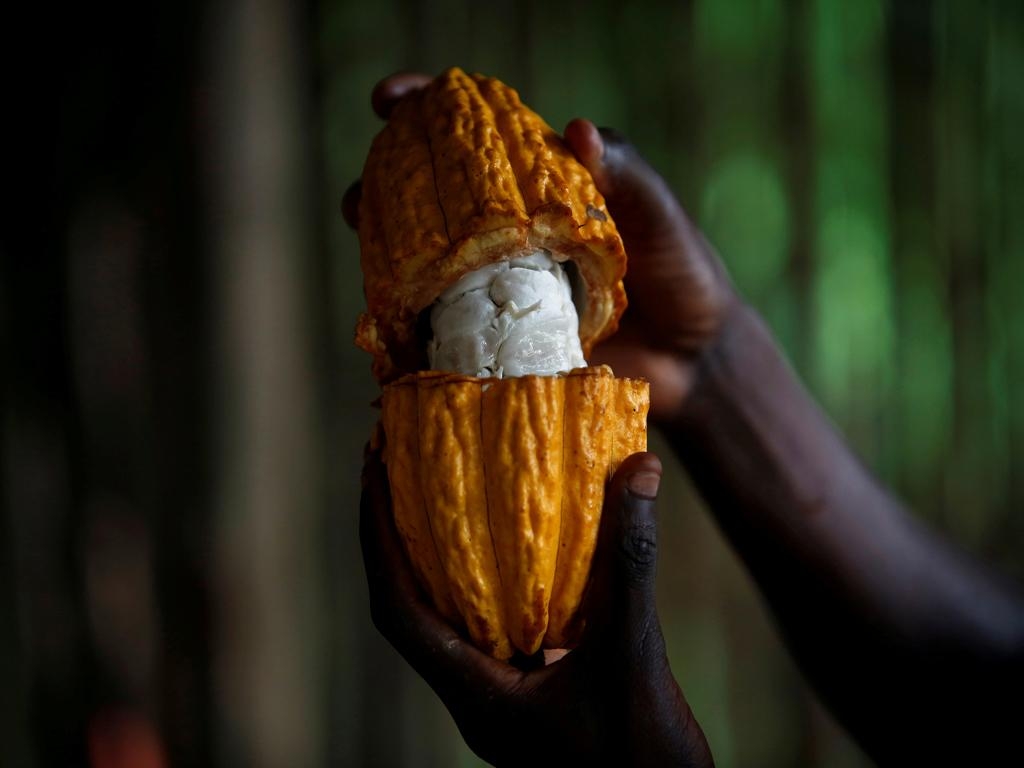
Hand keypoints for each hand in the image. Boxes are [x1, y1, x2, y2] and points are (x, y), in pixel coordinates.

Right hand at [343, 73, 737, 423]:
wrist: (694, 355)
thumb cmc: (681, 270)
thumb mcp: (658, 215)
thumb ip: (624, 173)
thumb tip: (575, 129)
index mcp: (539, 187)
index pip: (475, 135)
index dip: (425, 110)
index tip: (389, 98)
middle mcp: (509, 233)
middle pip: (430, 199)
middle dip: (383, 186)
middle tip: (361, 196)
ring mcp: (500, 286)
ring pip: (426, 262)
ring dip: (383, 254)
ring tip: (365, 251)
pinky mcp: (504, 339)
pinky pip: (449, 329)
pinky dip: (414, 326)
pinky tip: (388, 324)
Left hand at [361, 449, 712, 767]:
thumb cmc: (645, 754)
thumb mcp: (635, 650)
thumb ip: (629, 563)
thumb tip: (637, 469)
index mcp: (476, 694)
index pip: (396, 608)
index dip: (375, 536)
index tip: (371, 470)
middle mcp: (477, 696)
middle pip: (411, 607)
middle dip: (395, 535)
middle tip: (397, 464)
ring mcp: (502, 698)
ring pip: (451, 619)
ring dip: (439, 558)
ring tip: (443, 492)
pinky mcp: (531, 695)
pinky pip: (492, 628)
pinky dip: (491, 583)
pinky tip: (518, 552)